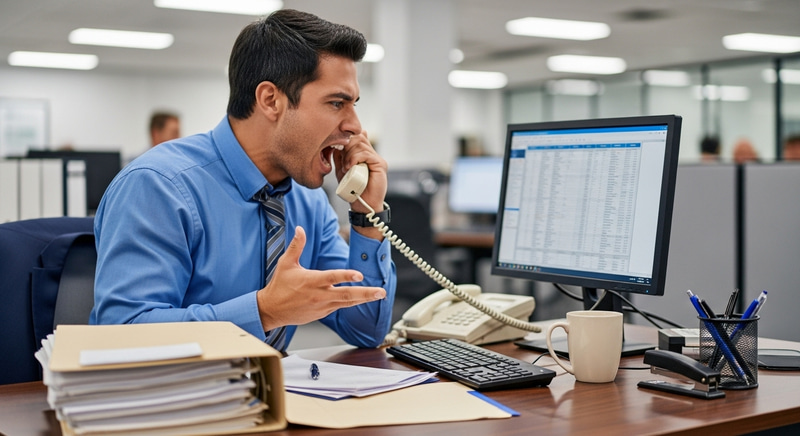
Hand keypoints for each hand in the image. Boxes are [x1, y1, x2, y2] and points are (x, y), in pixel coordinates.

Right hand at [256, 226, 386, 331]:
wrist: (271, 310)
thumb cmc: (279, 286)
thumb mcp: (286, 263)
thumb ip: (296, 246)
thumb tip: (300, 229)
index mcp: (311, 281)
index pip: (332, 277)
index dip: (346, 276)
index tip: (360, 275)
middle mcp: (319, 295)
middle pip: (346, 294)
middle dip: (365, 293)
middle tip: (380, 291)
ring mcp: (322, 306)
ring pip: (347, 303)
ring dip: (364, 299)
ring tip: (379, 295)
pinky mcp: (323, 313)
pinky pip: (340, 307)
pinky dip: (352, 303)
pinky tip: (363, 299)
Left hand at [333, 131, 387, 238]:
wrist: (362, 204)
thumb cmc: (352, 189)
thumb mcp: (342, 170)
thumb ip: (340, 157)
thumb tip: (337, 145)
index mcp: (363, 154)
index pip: (356, 137)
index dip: (346, 140)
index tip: (337, 149)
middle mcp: (371, 154)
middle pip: (358, 138)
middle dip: (346, 147)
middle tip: (342, 161)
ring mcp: (377, 159)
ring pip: (361, 145)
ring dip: (349, 155)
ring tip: (346, 167)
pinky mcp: (380, 164)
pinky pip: (366, 154)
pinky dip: (355, 158)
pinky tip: (350, 166)